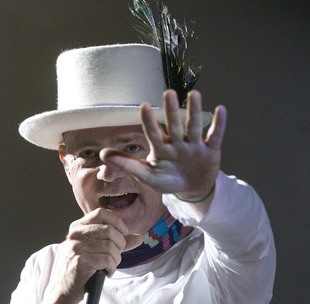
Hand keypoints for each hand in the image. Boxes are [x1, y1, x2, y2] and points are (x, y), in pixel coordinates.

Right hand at [58, 208, 141, 298]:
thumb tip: (139, 237)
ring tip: (109, 266)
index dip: (116, 222)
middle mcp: (75, 234)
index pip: (101, 213)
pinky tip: (105, 272)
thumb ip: (118, 241)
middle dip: (120, 245)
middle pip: (109, 231)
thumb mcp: (99, 248)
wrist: (66, 288)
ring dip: (116, 260)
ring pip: (110, 247)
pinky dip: (111, 268)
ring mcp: (76, 247)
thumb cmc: (85, 266)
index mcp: (78, 226)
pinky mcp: (80, 261)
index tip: (123, 233)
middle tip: (115, 255)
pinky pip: (107, 260)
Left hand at [100, 90, 226, 200]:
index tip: (142, 106)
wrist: (191, 190)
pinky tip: (221, 110)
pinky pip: (215, 136)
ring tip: (194, 94)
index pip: (153, 133)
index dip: (149, 122)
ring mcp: (194, 145)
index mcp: (161, 148)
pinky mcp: (211, 150)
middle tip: (168, 93)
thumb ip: (127, 165)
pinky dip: (219, 124)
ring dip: (194, 112)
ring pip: (194, 126)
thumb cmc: (167, 181)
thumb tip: (102, 154)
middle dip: (172, 111)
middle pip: (174, 125)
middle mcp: (177, 142)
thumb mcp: (147, 176)